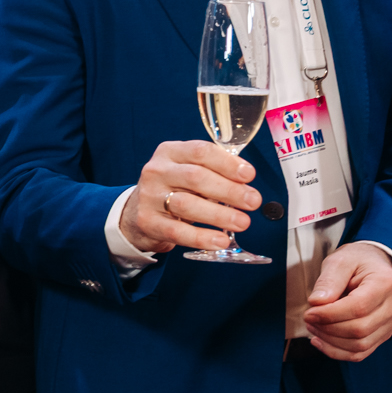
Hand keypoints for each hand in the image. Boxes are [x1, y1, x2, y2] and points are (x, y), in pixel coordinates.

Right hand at [117, 139, 259, 255]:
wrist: (138, 211)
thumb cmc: (175, 188)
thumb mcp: (189, 170)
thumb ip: (215, 172)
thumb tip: (245, 183)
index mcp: (170, 152)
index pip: (200, 151)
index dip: (227, 163)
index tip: (249, 175)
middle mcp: (157, 171)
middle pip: (196, 178)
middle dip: (229, 190)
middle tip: (253, 201)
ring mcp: (149, 196)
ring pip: (187, 204)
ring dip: (219, 214)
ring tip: (242, 222)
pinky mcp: (147, 221)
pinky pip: (177, 231)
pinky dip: (201, 237)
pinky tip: (220, 240)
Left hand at [300, 242, 391, 360]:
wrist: (375, 265)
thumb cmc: (358, 261)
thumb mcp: (340, 260)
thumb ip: (328, 280)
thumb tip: (317, 302)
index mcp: (385, 283)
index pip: (358, 307)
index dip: (330, 314)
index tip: (309, 312)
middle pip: (359, 329)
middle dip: (328, 328)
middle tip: (308, 318)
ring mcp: (390, 323)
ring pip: (360, 345)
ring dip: (330, 341)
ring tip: (313, 327)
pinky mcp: (383, 334)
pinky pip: (361, 352)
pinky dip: (338, 352)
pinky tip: (321, 341)